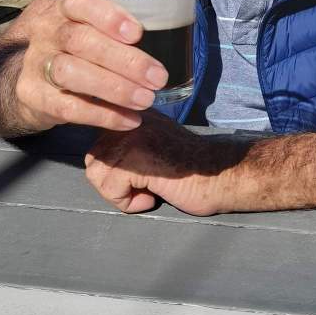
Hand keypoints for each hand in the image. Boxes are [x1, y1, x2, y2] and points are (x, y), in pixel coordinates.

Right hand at [14, 0, 169, 132]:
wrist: (31, 72)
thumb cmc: (79, 43)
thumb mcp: (92, 24)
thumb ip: (118, 25)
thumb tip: (168, 34)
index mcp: (65, 6)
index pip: (81, 2)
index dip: (109, 16)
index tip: (137, 33)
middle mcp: (47, 31)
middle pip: (80, 41)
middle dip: (124, 61)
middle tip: (158, 77)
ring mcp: (36, 63)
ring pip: (70, 73)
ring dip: (114, 88)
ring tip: (146, 100)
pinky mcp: (32, 95)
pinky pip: (68, 107)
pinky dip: (103, 116)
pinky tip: (129, 119)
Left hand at [84, 113, 236, 215]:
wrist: (222, 174)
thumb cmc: (190, 168)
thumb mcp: (153, 145)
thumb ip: (127, 143)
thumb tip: (97, 161)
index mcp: (133, 111)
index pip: (97, 143)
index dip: (109, 169)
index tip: (138, 176)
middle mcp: (130, 117)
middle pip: (93, 160)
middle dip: (112, 183)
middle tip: (143, 187)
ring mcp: (134, 134)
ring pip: (97, 175)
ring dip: (120, 194)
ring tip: (149, 191)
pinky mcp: (139, 157)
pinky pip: (111, 189)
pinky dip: (130, 203)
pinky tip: (154, 196)